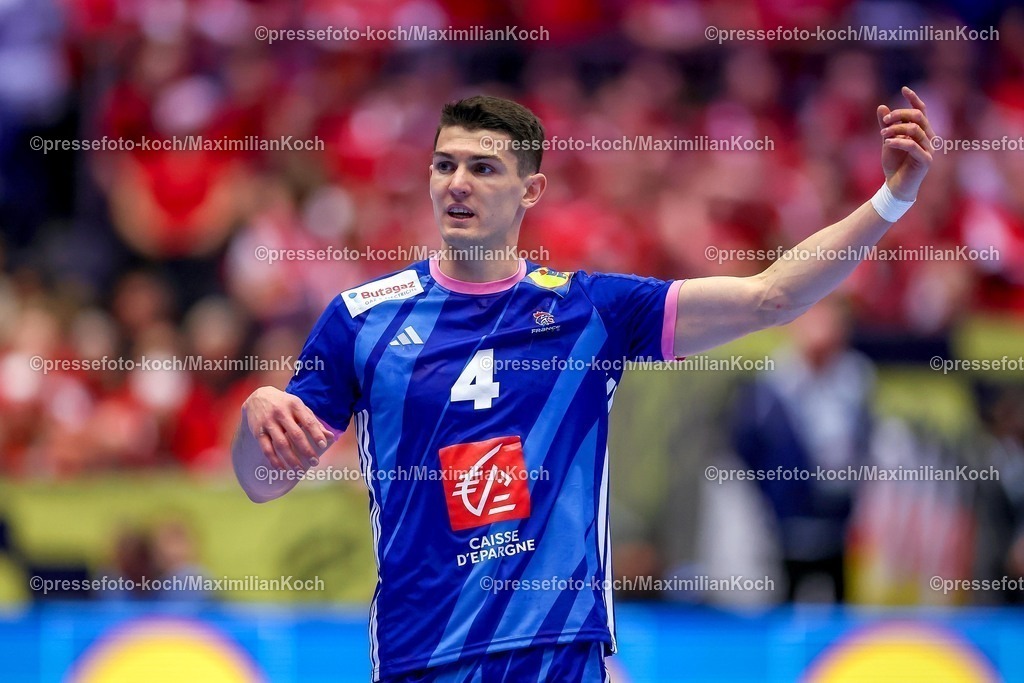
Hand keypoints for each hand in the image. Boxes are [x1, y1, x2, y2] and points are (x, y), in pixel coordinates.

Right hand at [242, 386, 333, 469]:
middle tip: (315, 462)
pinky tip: (282, 468)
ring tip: (299, 469)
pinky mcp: (258, 431)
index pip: (308, 421)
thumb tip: (330, 437)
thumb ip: (313, 422)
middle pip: (295, 435)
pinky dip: (274, 460)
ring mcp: (268, 423)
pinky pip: (266, 449)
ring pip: (281, 444)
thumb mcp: (299, 407)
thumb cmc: (284, 404)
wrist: (257, 396)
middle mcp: (281, 413)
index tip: (323, 445)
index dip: (316, 434)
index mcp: (295, 406)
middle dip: (306, 450)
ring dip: (291, 459)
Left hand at [877, 86, 935, 200]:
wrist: (895, 186)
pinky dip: (898, 142)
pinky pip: (912, 145)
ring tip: (882, 135)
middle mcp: (929, 137)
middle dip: (900, 115)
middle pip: (918, 116)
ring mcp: (929, 148)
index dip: (914, 99)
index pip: (921, 110)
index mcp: (921, 131)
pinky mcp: (926, 160)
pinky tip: (887, 143)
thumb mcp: (887, 141)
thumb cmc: (894, 163)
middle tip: (884, 121)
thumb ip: (886, 125)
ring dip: (896, 129)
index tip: (904, 89)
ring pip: (914, 129)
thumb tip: (882, 107)